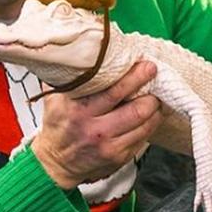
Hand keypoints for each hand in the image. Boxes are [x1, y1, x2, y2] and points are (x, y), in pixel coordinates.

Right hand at [31, 60, 161, 189]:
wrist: (56, 163)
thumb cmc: (59, 125)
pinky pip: (143, 137)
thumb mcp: (55, 99)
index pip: (113, 91)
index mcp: (78, 111)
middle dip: (150, 91)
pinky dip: (151, 123)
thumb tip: (80, 48)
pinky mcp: (119, 157)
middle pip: (135, 109)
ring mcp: (108, 145)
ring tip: (156, 95)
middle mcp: (94, 129)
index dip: (134, 77)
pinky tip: (151, 114)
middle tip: (155, 76)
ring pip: (143, 123)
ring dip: (155, 107)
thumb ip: (67, 77)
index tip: (145, 65)